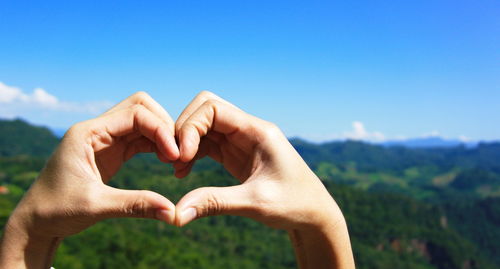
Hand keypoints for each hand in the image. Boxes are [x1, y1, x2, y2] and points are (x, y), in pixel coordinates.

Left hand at [0, 92, 178, 267]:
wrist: (37, 221)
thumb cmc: (56, 210)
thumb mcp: (96, 206)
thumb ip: (136, 205)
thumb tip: (172, 212)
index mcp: (88, 132)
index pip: (134, 114)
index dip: (160, 130)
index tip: (175, 155)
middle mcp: (97, 129)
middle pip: (140, 107)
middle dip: (164, 125)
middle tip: (178, 152)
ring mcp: (105, 139)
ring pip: (143, 122)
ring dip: (162, 136)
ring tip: (175, 160)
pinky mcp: (113, 151)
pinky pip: (140, 139)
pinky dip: (156, 146)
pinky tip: (166, 161)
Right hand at [174, 91, 353, 267]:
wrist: (313, 215)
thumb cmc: (294, 205)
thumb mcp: (254, 203)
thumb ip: (214, 203)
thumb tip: (175, 213)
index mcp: (258, 131)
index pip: (213, 108)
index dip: (190, 127)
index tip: (180, 156)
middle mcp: (248, 130)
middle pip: (205, 109)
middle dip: (184, 129)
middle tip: (173, 159)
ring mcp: (242, 141)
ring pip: (203, 127)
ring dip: (185, 143)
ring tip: (177, 170)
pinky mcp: (236, 154)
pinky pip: (207, 144)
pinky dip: (192, 154)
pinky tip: (183, 173)